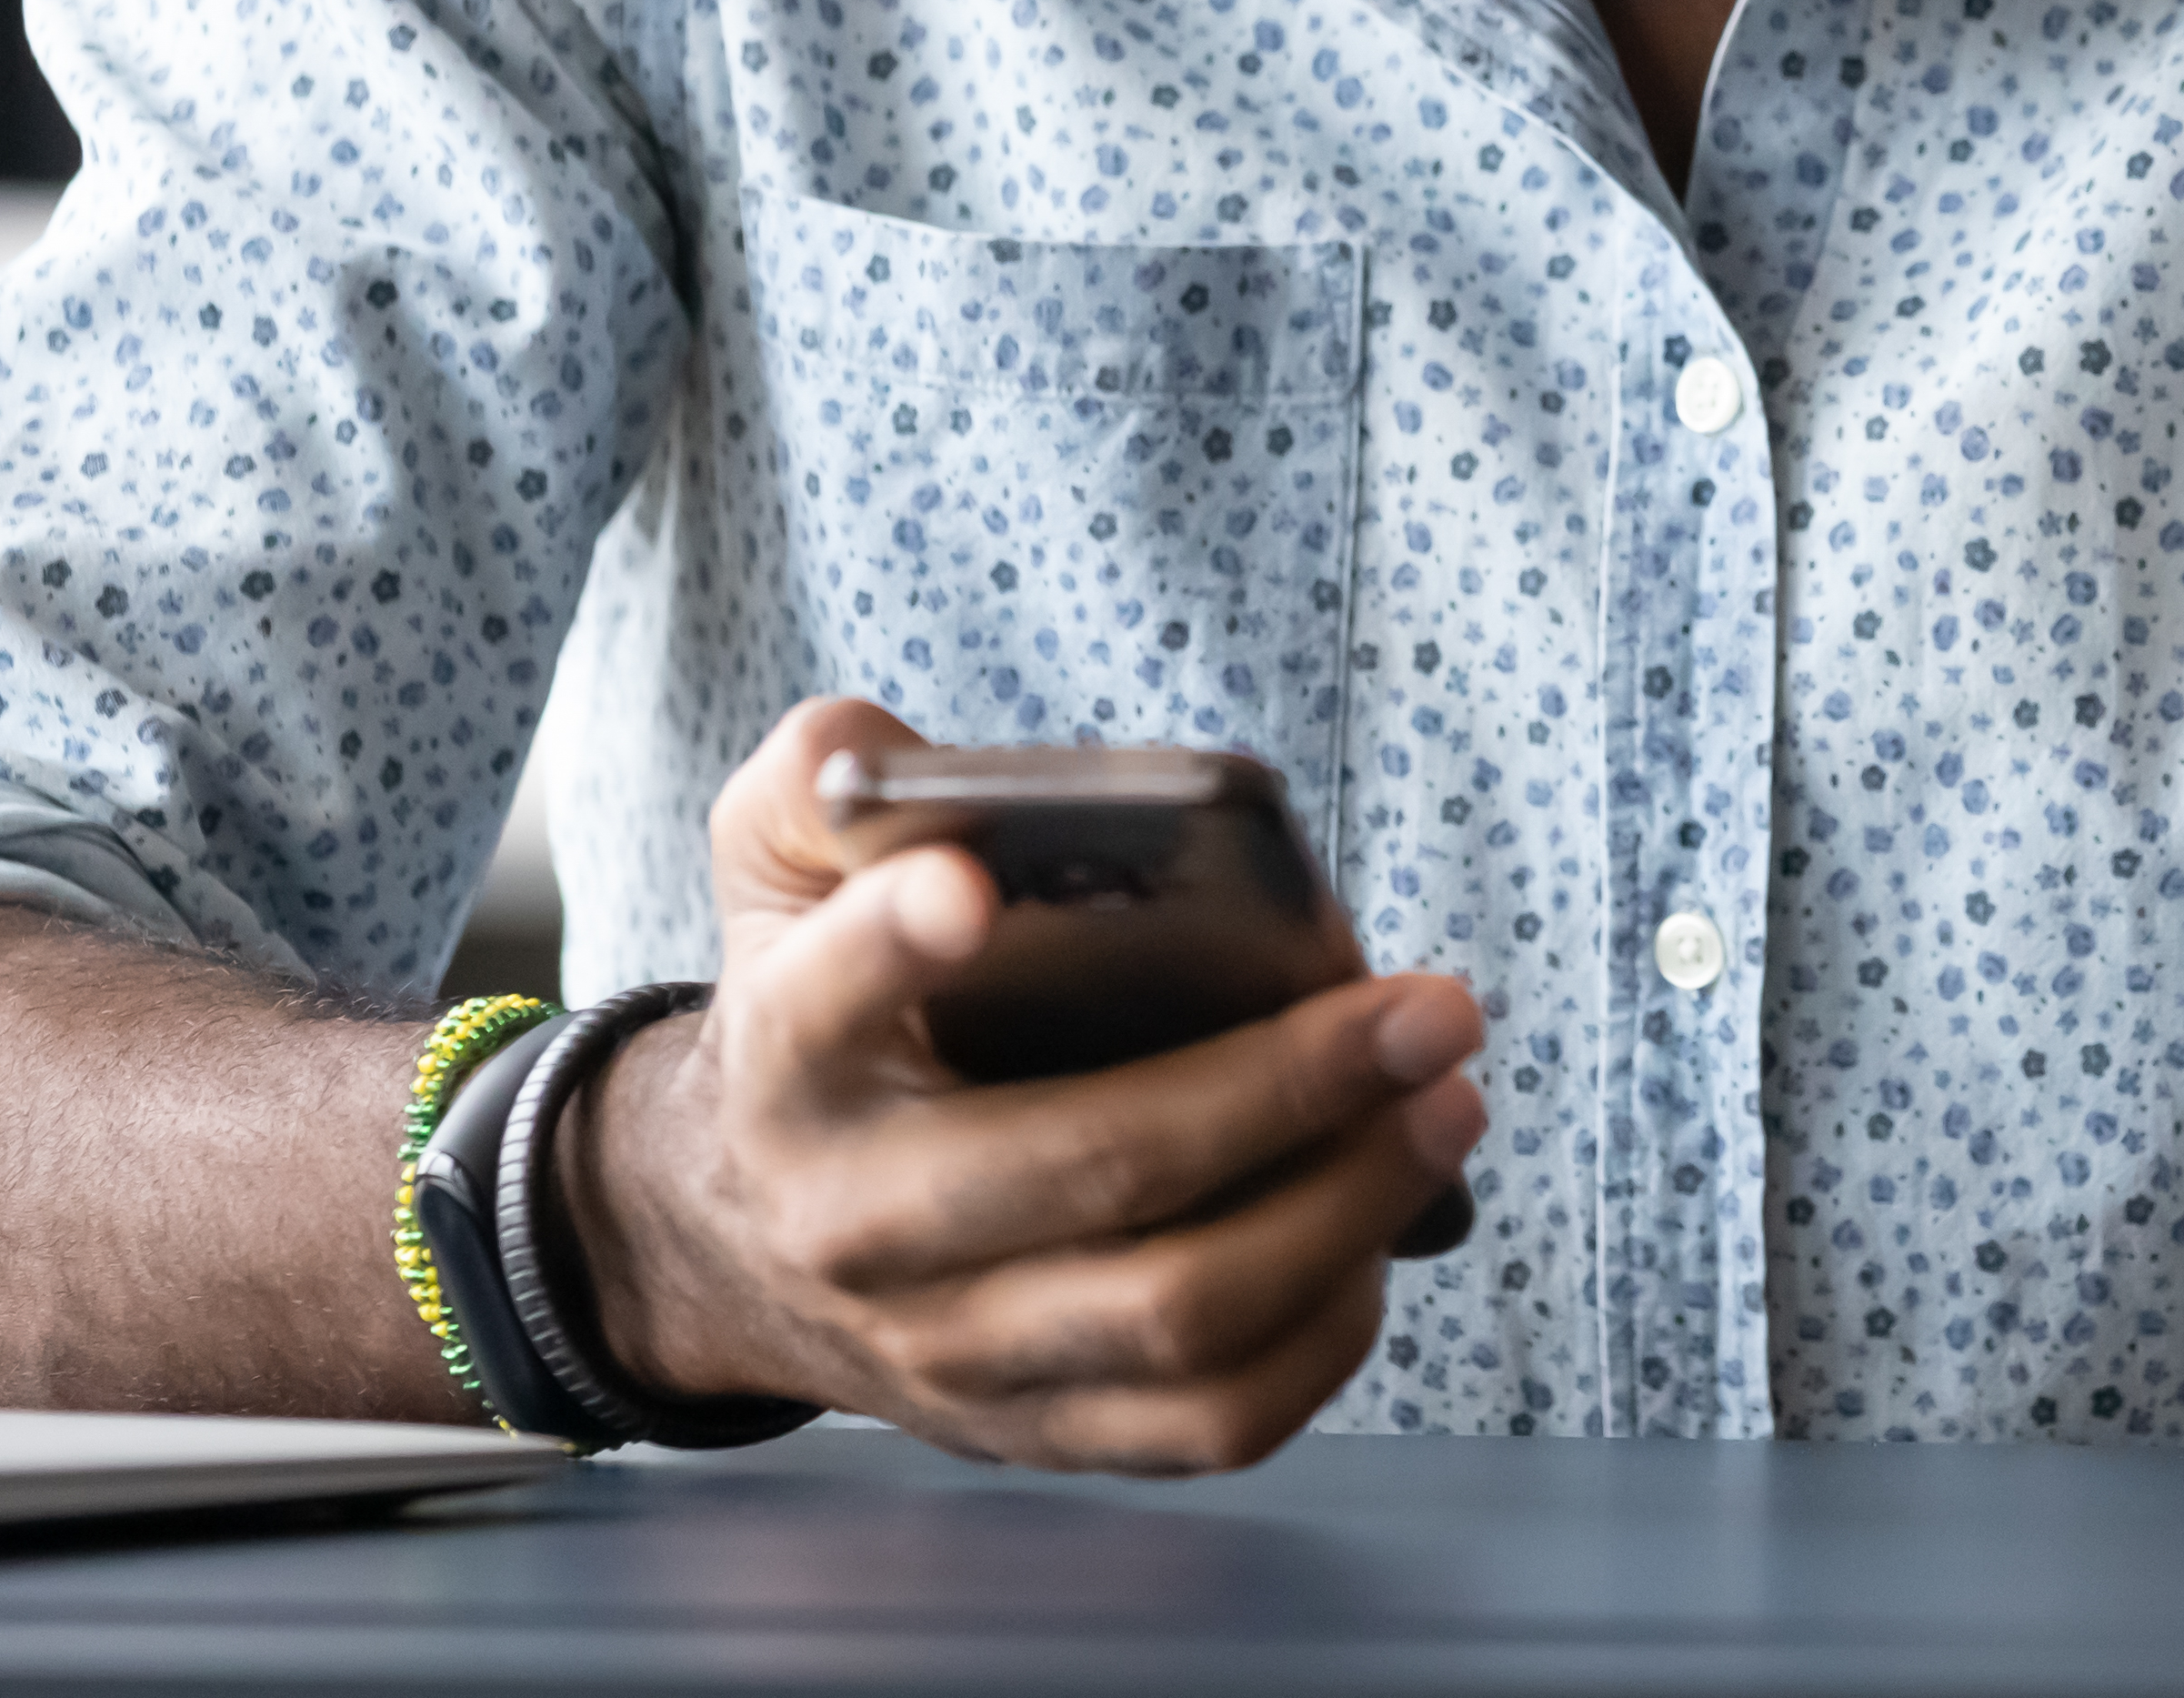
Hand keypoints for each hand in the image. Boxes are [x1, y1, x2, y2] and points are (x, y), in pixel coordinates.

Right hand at [560, 698, 1487, 1470]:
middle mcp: (861, 1223)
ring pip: (1179, 1316)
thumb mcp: (775, 869)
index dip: (896, 942)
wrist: (739, 1239)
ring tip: (1445, 1109)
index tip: (973, 889)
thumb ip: (817, 784)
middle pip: (1092, 1168)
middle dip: (1289, 1086)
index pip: (830, 996)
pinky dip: (1325, 1336)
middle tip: (1429, 1010)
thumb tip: (878, 752)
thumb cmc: (815, 1016)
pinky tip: (1383, 1230)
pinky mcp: (1029, 1431)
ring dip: (1347, 1212)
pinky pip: (1205, 1423)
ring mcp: (949, 1350)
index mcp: (790, 1059)